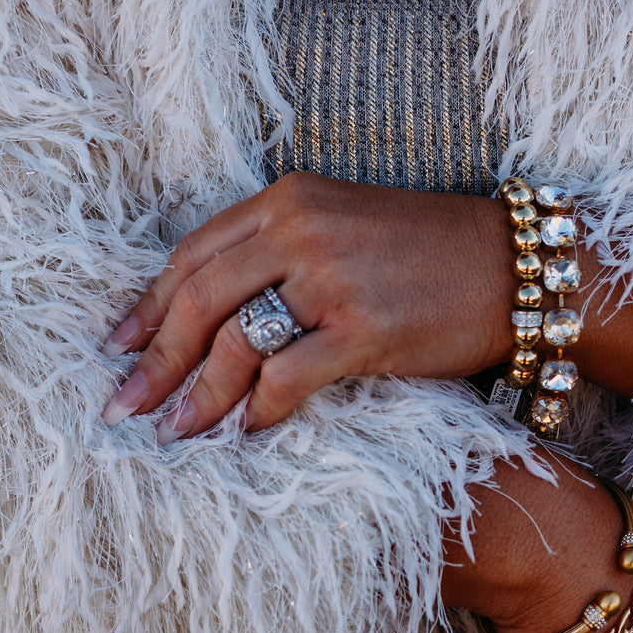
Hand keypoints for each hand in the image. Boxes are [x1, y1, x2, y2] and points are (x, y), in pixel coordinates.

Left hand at [99, 172, 514, 439]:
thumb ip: (280, 252)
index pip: (193, 255)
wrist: (514, 267)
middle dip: (154, 360)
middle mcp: (302, 230)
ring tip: (176, 432)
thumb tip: (216, 315)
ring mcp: (333, 279)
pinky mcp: (365, 330)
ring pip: (235, 341)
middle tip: (125, 405)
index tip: (118, 347)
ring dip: (198, 395)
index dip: (147, 307)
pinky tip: (248, 432)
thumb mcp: (343, 225)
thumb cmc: (430, 253)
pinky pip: (288, 377)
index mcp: (289, 200)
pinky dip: (259, 410)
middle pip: (199, 299)